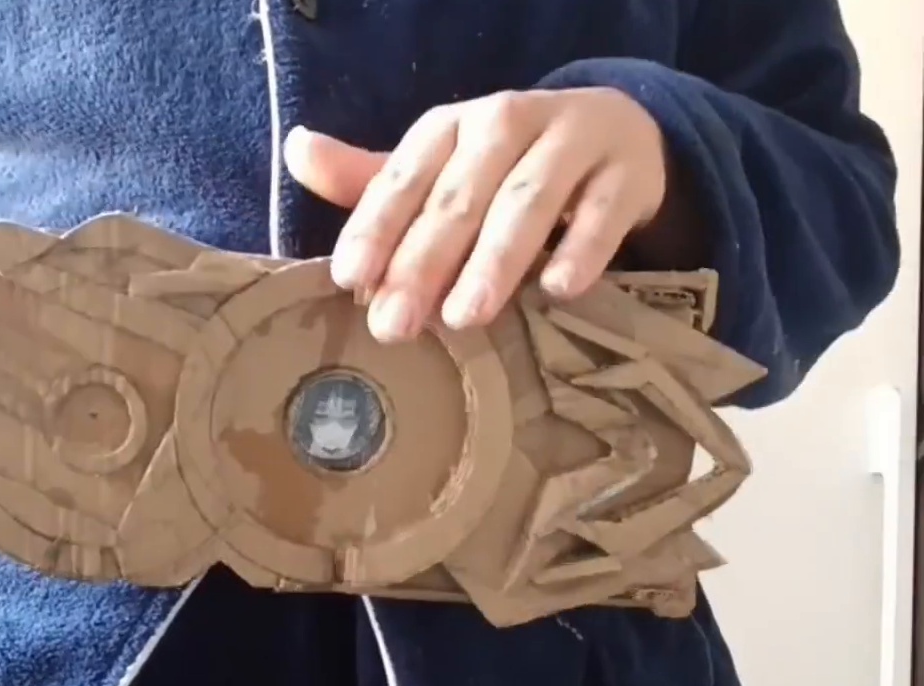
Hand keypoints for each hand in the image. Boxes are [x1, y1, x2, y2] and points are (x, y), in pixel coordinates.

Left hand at [284, 87, 669, 341]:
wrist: (616, 135)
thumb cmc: (511, 167)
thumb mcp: (444, 171)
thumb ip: (376, 181)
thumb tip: (296, 151)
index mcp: (452, 126)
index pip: (405, 176)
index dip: (376, 227)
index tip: (349, 281)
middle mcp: (507, 122)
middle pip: (460, 194)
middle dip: (425, 260)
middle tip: (396, 326)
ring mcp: (572, 143)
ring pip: (527, 200)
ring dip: (494, 259)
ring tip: (464, 316)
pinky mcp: (626, 173)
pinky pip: (604, 212)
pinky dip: (582, 247)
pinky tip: (559, 289)